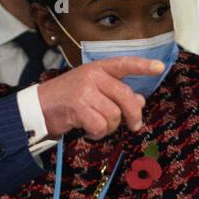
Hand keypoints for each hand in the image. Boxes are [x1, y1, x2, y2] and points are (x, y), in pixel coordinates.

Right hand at [37, 57, 162, 138]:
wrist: (38, 107)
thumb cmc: (68, 99)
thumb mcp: (92, 90)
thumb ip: (115, 93)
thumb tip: (140, 100)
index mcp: (98, 68)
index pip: (124, 64)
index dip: (143, 66)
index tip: (160, 68)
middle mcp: (92, 76)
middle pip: (125, 96)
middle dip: (133, 114)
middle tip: (135, 126)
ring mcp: (85, 91)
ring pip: (114, 115)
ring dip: (109, 127)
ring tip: (96, 125)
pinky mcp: (78, 107)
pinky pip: (100, 126)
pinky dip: (97, 134)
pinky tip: (88, 131)